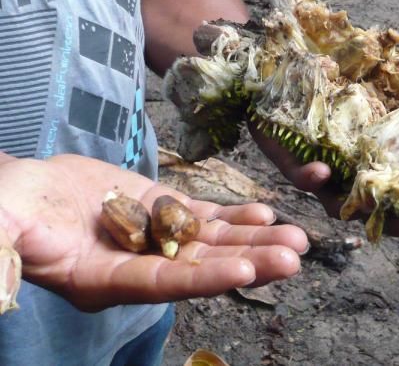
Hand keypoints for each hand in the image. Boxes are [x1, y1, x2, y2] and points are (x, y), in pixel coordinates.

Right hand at [0, 153, 306, 311]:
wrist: (29, 188)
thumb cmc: (11, 206)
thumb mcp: (4, 225)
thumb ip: (7, 249)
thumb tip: (2, 280)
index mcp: (103, 279)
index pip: (160, 284)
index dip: (202, 279)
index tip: (245, 272)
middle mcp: (138, 265)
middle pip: (200, 266)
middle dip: (247, 262)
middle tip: (293, 257)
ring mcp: (154, 237)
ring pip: (211, 242)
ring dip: (253, 240)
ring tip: (296, 238)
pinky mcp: (161, 209)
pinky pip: (203, 216)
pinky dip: (234, 216)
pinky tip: (266, 214)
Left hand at [249, 68, 398, 236]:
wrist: (284, 69)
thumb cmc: (340, 78)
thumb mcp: (385, 76)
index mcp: (377, 157)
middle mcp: (352, 170)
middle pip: (378, 208)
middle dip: (398, 220)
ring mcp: (323, 171)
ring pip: (341, 204)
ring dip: (358, 209)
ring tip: (376, 206)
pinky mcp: (292, 162)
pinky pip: (301, 177)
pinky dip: (312, 177)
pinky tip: (323, 171)